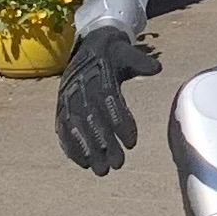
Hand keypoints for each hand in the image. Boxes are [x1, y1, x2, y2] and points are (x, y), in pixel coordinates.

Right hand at [58, 24, 160, 174]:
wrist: (88, 45)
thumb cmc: (113, 53)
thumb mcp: (126, 52)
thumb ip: (139, 62)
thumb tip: (156, 67)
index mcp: (97, 73)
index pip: (108, 100)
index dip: (120, 122)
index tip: (131, 143)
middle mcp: (79, 87)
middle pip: (91, 119)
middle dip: (104, 143)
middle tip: (118, 164)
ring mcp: (67, 98)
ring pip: (76, 127)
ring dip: (87, 150)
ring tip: (101, 170)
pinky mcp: (60, 106)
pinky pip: (63, 128)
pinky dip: (70, 146)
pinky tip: (82, 164)